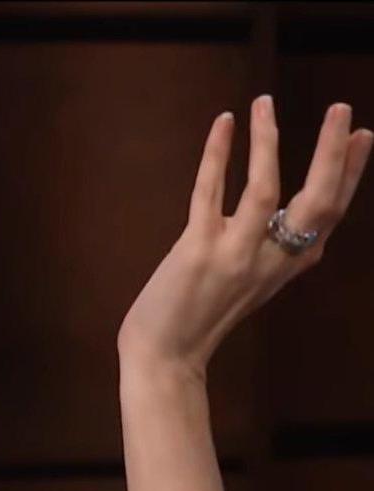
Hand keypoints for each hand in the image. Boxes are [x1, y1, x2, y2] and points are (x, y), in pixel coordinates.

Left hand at [117, 95, 372, 379]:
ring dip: (268, 141)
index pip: (331, 213)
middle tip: (341, 108)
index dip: (349, 172)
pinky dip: (217, 154)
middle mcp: (271, 260)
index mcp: (289, 266)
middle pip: (317, 200)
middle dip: (332, 152)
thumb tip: (285, 217)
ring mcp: (236, 255)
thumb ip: (272, 253)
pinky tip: (223, 123)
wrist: (166, 359)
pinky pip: (209, 192)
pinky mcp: (197, 251)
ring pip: (265, 189)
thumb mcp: (252, 286)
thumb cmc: (202, 317)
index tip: (360, 135)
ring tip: (266, 101)